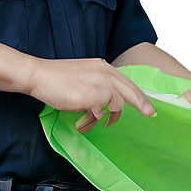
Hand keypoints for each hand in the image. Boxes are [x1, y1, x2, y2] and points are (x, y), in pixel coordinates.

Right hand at [27, 57, 154, 131]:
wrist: (40, 75)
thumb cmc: (56, 78)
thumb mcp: (84, 76)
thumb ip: (98, 85)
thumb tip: (105, 105)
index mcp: (104, 67)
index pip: (127, 82)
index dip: (139, 95)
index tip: (147, 105)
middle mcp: (106, 73)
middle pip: (131, 92)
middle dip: (142, 104)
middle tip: (150, 114)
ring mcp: (102, 84)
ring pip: (115, 106)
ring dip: (102, 118)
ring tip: (87, 123)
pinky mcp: (95, 96)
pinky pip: (100, 115)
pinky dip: (90, 121)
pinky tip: (80, 122)